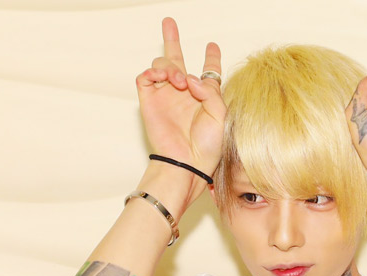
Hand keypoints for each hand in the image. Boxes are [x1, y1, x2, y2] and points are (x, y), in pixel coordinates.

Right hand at [136, 18, 225, 178]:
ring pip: (162, 66)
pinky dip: (152, 72)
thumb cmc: (208, 145)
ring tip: (178, 80)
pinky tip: (162, 78)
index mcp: (204, 96)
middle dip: (172, 40)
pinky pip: (145, 78)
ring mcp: (165, 96)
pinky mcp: (149, 101)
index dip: (211, 58)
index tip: (213, 45)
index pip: (207, 72)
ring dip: (170, 67)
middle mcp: (184, 93)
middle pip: (177, 60)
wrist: (188, 162)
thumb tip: (191, 78)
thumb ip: (211, 91)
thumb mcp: (221, 115)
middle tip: (169, 22)